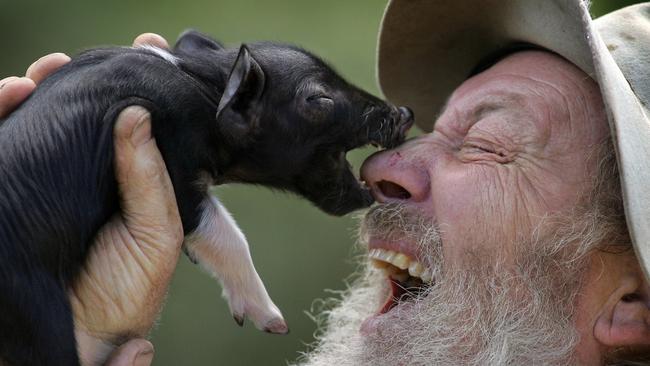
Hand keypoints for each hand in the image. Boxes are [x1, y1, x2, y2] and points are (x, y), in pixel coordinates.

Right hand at [0, 33, 180, 365]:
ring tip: (38, 75)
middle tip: (68, 62)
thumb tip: (136, 113)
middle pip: (73, 117)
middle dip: (69, 83)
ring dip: (28, 93)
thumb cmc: (129, 291)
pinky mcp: (14, 191)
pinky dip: (0, 118)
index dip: (123, 89)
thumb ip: (148, 177)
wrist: (85, 339)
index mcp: (125, 180)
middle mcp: (84, 176)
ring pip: (31, 126)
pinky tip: (10, 95)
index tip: (132, 53)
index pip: (122, 123)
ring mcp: (45, 183)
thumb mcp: (156, 232)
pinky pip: (2, 148)